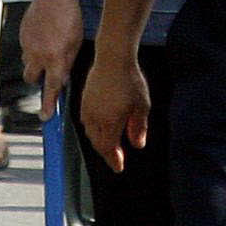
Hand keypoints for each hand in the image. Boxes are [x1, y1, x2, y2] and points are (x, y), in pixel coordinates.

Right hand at [18, 0, 82, 109]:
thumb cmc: (69, 18)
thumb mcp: (76, 44)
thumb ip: (67, 63)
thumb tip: (62, 77)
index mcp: (56, 59)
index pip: (52, 88)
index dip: (48, 104)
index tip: (45, 116)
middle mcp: (39, 56)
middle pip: (32, 79)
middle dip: (37, 79)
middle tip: (46, 71)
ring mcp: (28, 46)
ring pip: (27, 63)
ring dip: (35, 61)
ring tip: (47, 46)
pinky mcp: (22, 36)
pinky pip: (26, 48)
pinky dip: (33, 47)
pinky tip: (43, 34)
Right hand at [77, 52, 150, 171]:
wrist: (112, 58)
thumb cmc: (129, 79)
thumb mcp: (141, 105)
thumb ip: (139, 127)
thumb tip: (138, 144)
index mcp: (109, 122)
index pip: (109, 148)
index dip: (113, 160)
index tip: (118, 167)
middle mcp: (95, 117)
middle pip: (97, 143)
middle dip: (106, 153)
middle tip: (116, 158)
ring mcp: (87, 108)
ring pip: (90, 133)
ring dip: (99, 142)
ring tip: (108, 144)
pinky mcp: (84, 99)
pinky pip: (85, 121)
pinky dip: (92, 130)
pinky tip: (99, 127)